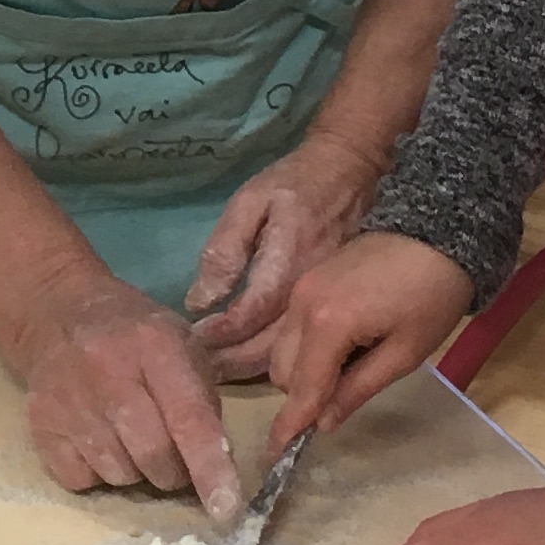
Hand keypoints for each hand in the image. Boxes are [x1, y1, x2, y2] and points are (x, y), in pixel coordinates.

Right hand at [2, 267, 242, 518]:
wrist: (57, 312)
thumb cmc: (135, 334)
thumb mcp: (182, 345)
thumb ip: (204, 402)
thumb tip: (217, 470)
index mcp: (156, 346)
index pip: (189, 419)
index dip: (210, 469)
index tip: (227, 510)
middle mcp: (108, 372)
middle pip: (153, 457)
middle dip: (174, 473)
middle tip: (174, 459)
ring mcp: (69, 401)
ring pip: (119, 474)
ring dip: (136, 472)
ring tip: (131, 440)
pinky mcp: (41, 425)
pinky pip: (81, 480)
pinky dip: (97, 474)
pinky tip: (98, 442)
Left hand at [184, 137, 381, 376]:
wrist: (349, 172)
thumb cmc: (293, 183)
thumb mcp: (249, 202)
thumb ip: (225, 251)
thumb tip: (201, 301)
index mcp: (288, 260)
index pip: (251, 312)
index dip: (222, 333)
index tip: (195, 338)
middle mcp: (311, 288)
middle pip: (272, 345)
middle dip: (234, 363)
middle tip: (201, 370)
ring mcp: (328, 298)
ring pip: (291, 352)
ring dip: (253, 367)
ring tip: (220, 372)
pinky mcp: (335, 302)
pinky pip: (306, 341)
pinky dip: (277, 358)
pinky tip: (252, 359)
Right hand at [264, 232, 477, 446]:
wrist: (438, 229)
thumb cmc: (432, 295)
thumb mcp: (405, 353)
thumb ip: (358, 389)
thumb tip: (324, 423)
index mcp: (327, 324)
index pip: (301, 388)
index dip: (288, 425)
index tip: (274, 456)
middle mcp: (301, 305)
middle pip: (282, 370)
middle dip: (303, 396)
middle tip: (343, 400)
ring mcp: (301, 289)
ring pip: (281, 348)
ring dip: (304, 372)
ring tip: (349, 369)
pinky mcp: (308, 279)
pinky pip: (292, 327)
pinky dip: (307, 348)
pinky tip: (343, 347)